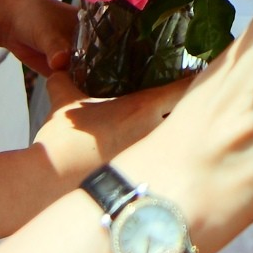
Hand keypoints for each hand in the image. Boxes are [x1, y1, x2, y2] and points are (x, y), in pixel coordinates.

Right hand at [30, 79, 188, 184]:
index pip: (185, 88)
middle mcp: (155, 132)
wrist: (50, 183)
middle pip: (192, 117)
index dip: (198, 82)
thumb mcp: (64, 103)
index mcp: (142, 108)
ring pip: (181, 143)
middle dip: (193, 113)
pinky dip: (166, 161)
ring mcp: (154, 159)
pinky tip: (159, 161)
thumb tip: (58, 70)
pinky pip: (165, 164)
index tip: (202, 78)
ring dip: (181, 139)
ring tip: (180, 136)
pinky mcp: (146, 179)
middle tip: (194, 108)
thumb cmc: (62, 142)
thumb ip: (64, 82)